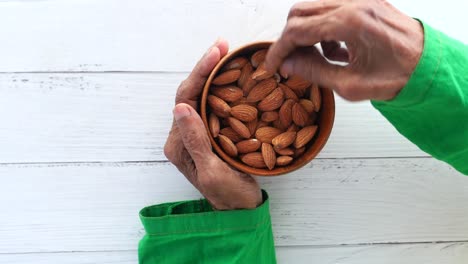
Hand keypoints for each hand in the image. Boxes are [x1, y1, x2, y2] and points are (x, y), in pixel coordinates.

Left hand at [164, 40, 261, 209]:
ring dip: (212, 74)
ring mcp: (195, 133)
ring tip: (226, 53)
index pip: (185, 99)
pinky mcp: (208, 133)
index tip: (217, 54)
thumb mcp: (212, 172)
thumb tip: (181, 107)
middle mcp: (182, 134)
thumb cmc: (228, 196)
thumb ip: (196, 141)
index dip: (200, 74)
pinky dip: (220, 86)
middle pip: (190, 93)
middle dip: (205, 67)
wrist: (238, 210)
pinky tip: (230, 75)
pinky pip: (211, 104)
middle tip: (223, 45)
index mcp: (178, 143)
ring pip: (200, 96)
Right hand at [265, 0, 423, 100]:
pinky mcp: (362, 1)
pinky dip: (321, 28)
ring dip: (305, 33)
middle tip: (289, 63)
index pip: (297, 30)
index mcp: (351, 22)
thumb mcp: (351, 85)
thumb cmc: (398, 75)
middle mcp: (354, 3)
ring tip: (318, 59)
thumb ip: (314, 72)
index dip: (278, 50)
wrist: (427, 64)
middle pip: (299, 13)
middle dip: (288, 40)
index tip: (272, 66)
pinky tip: (334, 49)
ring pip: (311, 8)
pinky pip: (328, 8)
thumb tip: (288, 64)